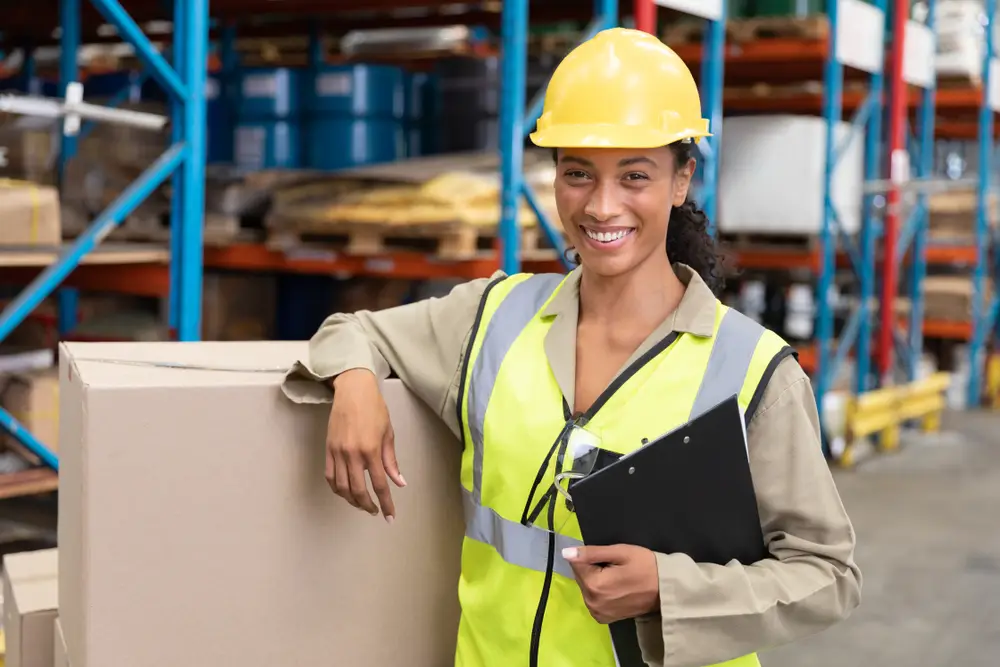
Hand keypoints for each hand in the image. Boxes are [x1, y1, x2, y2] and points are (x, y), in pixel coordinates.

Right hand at [325, 369, 405, 521]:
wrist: (353, 391)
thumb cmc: (375, 409)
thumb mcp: (388, 433)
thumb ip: (391, 460)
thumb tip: (399, 482)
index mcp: (371, 450)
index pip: (380, 484)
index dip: (385, 503)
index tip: (390, 516)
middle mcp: (353, 454)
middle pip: (358, 490)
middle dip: (367, 505)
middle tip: (375, 511)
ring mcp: (338, 453)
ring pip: (342, 487)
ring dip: (352, 500)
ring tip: (361, 503)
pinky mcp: (328, 449)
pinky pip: (330, 476)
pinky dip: (337, 488)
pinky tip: (345, 492)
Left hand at [563, 544, 659, 623]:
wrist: (666, 590)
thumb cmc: (646, 566)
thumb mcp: (620, 552)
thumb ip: (591, 553)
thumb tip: (566, 553)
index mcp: (594, 585)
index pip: (576, 562)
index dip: (591, 555)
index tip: (608, 557)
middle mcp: (591, 602)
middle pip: (580, 576)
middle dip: (592, 568)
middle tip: (615, 566)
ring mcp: (597, 612)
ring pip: (586, 586)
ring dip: (595, 579)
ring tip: (617, 577)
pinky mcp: (603, 618)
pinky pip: (592, 598)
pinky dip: (599, 591)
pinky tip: (615, 588)